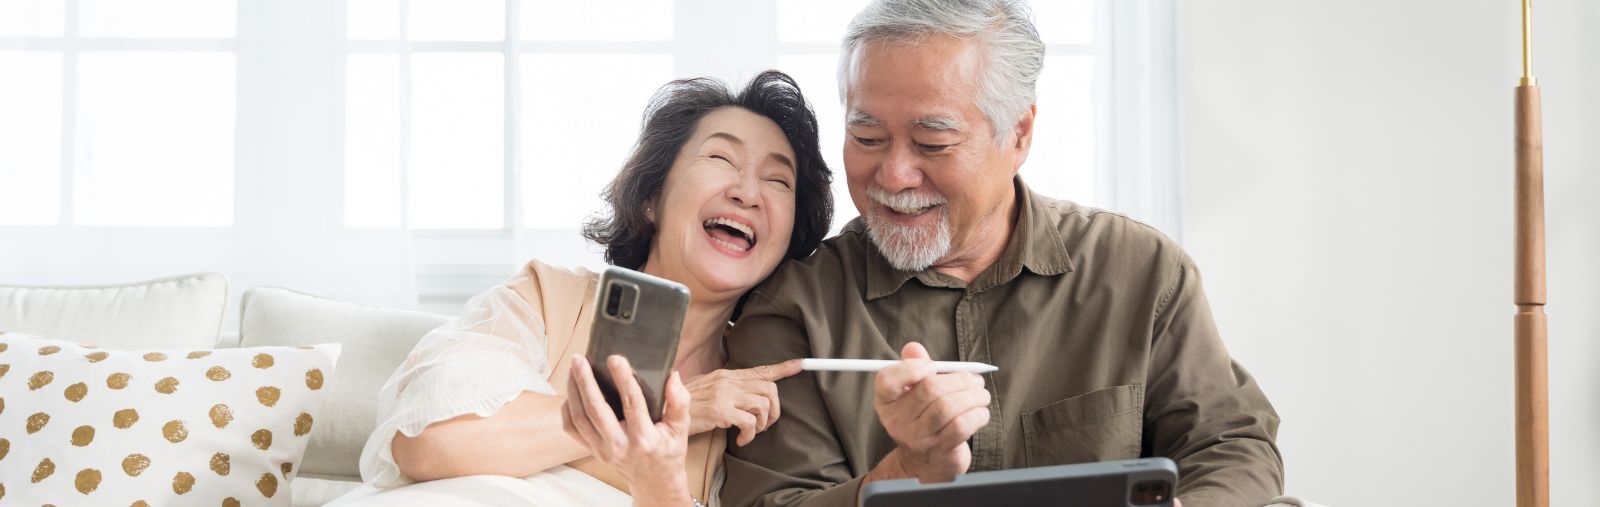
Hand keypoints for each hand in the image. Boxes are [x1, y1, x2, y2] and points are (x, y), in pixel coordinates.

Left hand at [562, 354, 692, 506]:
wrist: (655, 481)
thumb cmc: (668, 451)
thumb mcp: (680, 429)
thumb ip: (679, 403)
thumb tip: (673, 377)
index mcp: (644, 438)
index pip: (632, 403)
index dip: (623, 379)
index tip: (615, 358)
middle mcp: (620, 445)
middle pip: (596, 410)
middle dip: (585, 382)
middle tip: (580, 359)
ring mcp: (603, 450)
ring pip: (580, 418)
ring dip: (573, 391)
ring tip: (574, 368)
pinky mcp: (593, 451)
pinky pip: (572, 429)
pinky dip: (567, 409)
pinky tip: (571, 391)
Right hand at [683, 359, 803, 445]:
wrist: (664, 411)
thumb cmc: (686, 405)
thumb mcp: (709, 390)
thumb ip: (729, 389)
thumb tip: (750, 394)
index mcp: (728, 375)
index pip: (760, 369)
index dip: (783, 368)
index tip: (800, 364)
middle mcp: (729, 381)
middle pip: (769, 389)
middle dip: (775, 410)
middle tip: (765, 424)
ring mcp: (725, 395)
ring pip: (763, 405)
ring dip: (763, 424)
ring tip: (750, 432)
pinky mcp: (721, 411)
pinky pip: (750, 422)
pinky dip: (750, 434)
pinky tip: (740, 439)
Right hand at [871, 342, 990, 483]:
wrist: (924, 462)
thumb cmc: (922, 419)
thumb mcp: (913, 393)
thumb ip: (914, 367)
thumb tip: (913, 348)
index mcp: (887, 402)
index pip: (887, 380)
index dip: (911, 368)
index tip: (932, 366)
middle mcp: (897, 421)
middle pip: (929, 389)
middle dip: (960, 379)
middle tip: (975, 380)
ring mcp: (918, 438)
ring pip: (948, 407)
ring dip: (973, 396)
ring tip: (982, 394)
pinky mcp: (939, 451)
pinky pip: (961, 426)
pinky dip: (977, 414)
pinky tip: (981, 412)